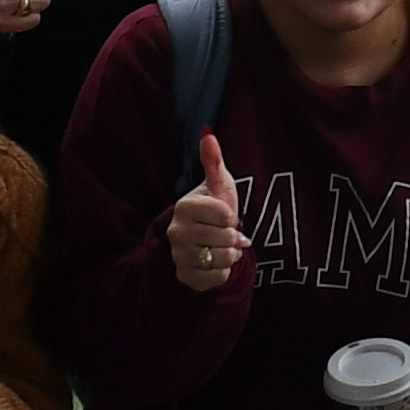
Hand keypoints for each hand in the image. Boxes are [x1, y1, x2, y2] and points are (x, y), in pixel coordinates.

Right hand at [162, 136, 246, 294]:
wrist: (203, 242)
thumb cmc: (214, 210)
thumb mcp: (218, 184)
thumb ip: (213, 160)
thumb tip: (207, 133)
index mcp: (184, 206)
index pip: (225, 215)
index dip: (231, 216)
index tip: (223, 215)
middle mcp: (176, 231)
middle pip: (225, 238)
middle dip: (232, 237)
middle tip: (223, 233)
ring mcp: (178, 256)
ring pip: (224, 258)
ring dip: (230, 254)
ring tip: (221, 247)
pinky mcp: (185, 277)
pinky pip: (218, 277)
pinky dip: (224, 272)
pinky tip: (215, 263)